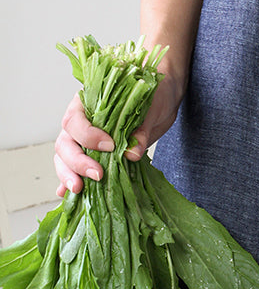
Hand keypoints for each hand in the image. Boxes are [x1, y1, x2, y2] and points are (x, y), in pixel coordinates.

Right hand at [54, 73, 185, 197]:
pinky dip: (71, 180)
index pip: (75, 120)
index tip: (110, 146)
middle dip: (76, 162)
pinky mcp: (95, 155)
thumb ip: (141, 128)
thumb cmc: (154, 95)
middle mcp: (81, 122)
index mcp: (89, 102)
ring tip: (78, 190)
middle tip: (97, 175)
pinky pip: (76, 168)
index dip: (88, 136)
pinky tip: (68, 194)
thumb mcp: (152, 107)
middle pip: (65, 143)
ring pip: (65, 158)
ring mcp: (84, 140)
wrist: (162, 98)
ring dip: (69, 175)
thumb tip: (131, 153)